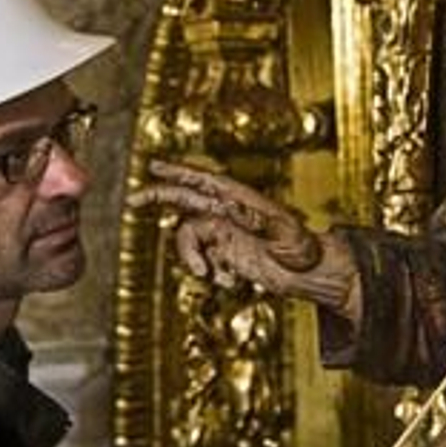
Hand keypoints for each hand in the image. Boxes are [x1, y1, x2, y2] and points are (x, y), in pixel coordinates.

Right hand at [127, 160, 359, 320]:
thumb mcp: (287, 234)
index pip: (204, 180)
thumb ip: (257, 219)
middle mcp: (230, 213)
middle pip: (185, 199)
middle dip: (158, 197)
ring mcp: (226, 232)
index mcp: (242, 200)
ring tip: (209, 274)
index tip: (154, 165)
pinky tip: (228, 280)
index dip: (178, 172)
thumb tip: (232, 207)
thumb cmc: (307, 252)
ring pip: (189, 237)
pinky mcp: (226, 253)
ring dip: (192, 258)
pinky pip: (201, 258)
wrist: (312, 275)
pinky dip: (208, 271)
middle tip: (133, 199)